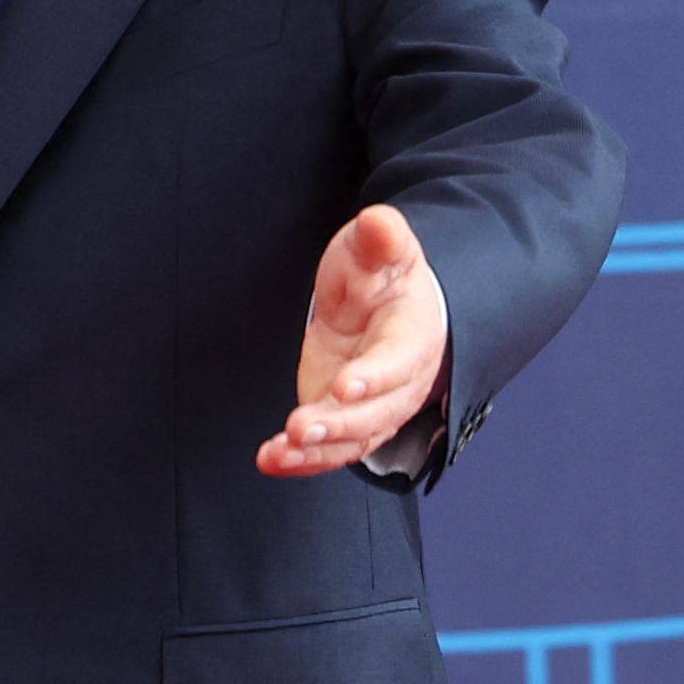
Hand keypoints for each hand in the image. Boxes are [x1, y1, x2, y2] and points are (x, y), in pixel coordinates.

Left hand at [258, 203, 446, 476]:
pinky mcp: (346, 422)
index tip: (345, 387)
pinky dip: (302, 461)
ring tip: (279, 454)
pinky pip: (330, 450)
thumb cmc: (384, 274)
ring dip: (316, 453)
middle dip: (339, 424)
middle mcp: (400, 382)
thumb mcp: (382, 248)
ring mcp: (374, 407)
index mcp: (413, 335)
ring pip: (353, 441)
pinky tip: (270, 460)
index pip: (398, 360)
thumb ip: (382, 239)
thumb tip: (379, 222)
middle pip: (376, 413)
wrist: (388, 304)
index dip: (374, 376)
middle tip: (301, 428)